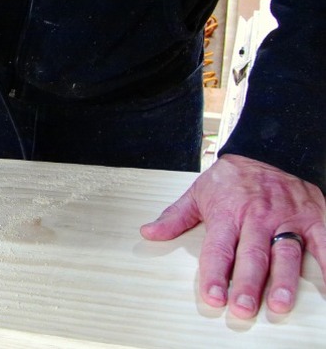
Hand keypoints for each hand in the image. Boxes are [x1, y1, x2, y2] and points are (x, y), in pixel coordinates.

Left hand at [141, 154, 325, 317]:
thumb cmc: (232, 177)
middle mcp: (257, 218)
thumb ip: (175, 217)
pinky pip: (323, 242)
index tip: (212, 296)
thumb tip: (149, 232)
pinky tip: (325, 286)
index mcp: (228, 214)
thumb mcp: (198, 192)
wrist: (269, 148)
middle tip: (242, 308)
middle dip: (246, 284)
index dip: (214, 274)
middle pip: (252, 256)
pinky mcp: (312, 217)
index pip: (219, 249)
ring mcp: (287, 218)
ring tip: (278, 304)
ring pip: (286, 253)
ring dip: (283, 281)